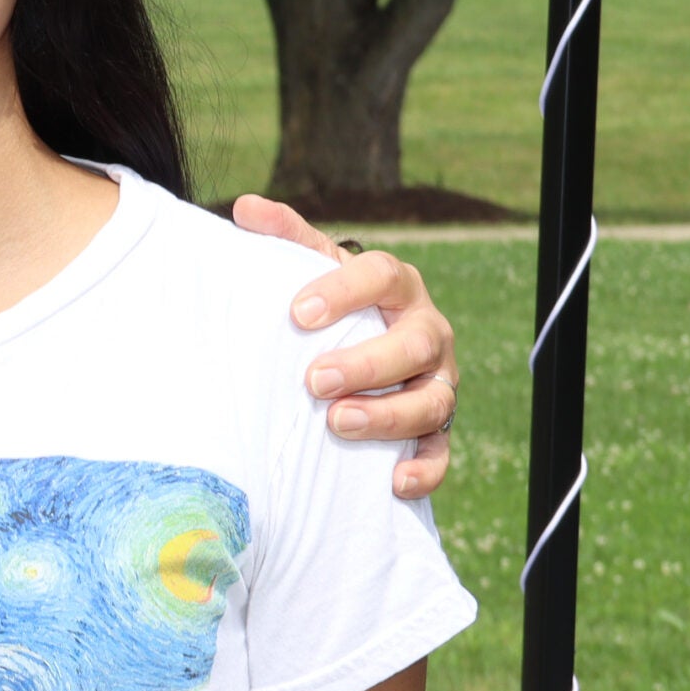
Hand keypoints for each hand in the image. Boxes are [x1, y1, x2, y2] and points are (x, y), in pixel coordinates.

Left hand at [230, 196, 458, 501]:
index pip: (380, 275)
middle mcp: (425, 330)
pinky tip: (395, 482)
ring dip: (389, 415)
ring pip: (432, 400)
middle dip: (367, 364)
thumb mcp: (309, 270)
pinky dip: (426, 467)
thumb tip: (246, 208)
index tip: (297, 314)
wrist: (360, 346)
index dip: (343, 291)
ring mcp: (437, 380)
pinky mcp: (438, 426)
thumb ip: (286, 240)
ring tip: (339, 424)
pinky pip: (443, 450)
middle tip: (315, 380)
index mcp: (394, 286)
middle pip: (412, 344)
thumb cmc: (330, 308)